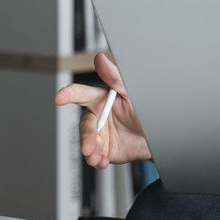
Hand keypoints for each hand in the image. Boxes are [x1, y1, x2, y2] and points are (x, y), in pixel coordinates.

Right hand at [54, 51, 150, 168]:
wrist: (160, 135)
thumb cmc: (145, 110)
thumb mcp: (132, 94)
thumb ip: (115, 78)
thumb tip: (100, 58)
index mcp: (101, 99)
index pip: (81, 94)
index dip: (69, 94)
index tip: (60, 97)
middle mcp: (98, 117)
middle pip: (85, 125)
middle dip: (86, 137)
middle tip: (88, 147)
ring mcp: (101, 134)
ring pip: (88, 142)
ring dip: (90, 151)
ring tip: (96, 157)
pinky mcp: (105, 149)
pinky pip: (96, 156)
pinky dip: (97, 160)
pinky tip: (102, 161)